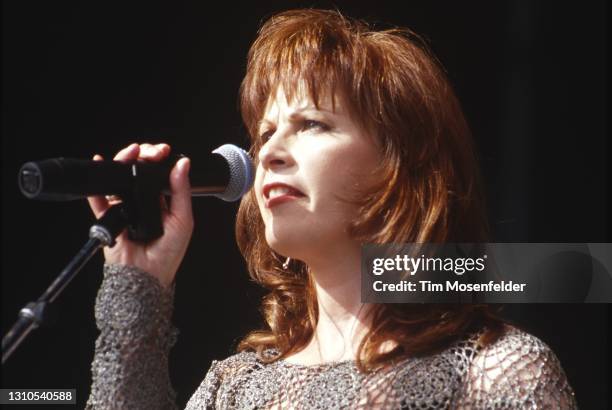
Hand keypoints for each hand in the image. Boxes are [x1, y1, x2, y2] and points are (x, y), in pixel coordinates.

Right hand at [87, 143, 193, 288]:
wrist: (146, 277)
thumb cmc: (168, 254)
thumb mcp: (183, 220)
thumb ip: (182, 191)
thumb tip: (183, 165)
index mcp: (162, 202)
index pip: (158, 174)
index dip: (158, 160)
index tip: (162, 151)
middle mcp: (143, 202)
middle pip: (137, 172)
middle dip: (141, 156)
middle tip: (148, 151)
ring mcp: (125, 208)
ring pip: (119, 179)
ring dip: (122, 162)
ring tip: (129, 155)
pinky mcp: (109, 218)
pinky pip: (100, 199)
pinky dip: (97, 184)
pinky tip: (101, 165)